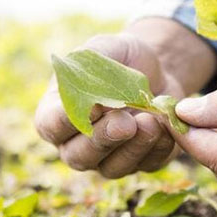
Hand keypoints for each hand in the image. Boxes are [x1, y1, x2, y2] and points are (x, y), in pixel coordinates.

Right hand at [35, 33, 182, 177]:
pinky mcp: (141, 162)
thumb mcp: (104, 48)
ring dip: (132, 148)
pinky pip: (147, 165)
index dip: (66, 121)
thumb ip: (90, 68)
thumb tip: (93, 100)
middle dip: (102, 139)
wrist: (158, 69)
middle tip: (124, 122)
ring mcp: (108, 157)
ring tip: (150, 121)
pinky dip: (158, 148)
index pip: (51, 126)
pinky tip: (165, 126)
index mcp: (58, 113)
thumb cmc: (120, 58)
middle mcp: (77, 143)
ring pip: (112, 168)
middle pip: (79, 156)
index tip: (91, 107)